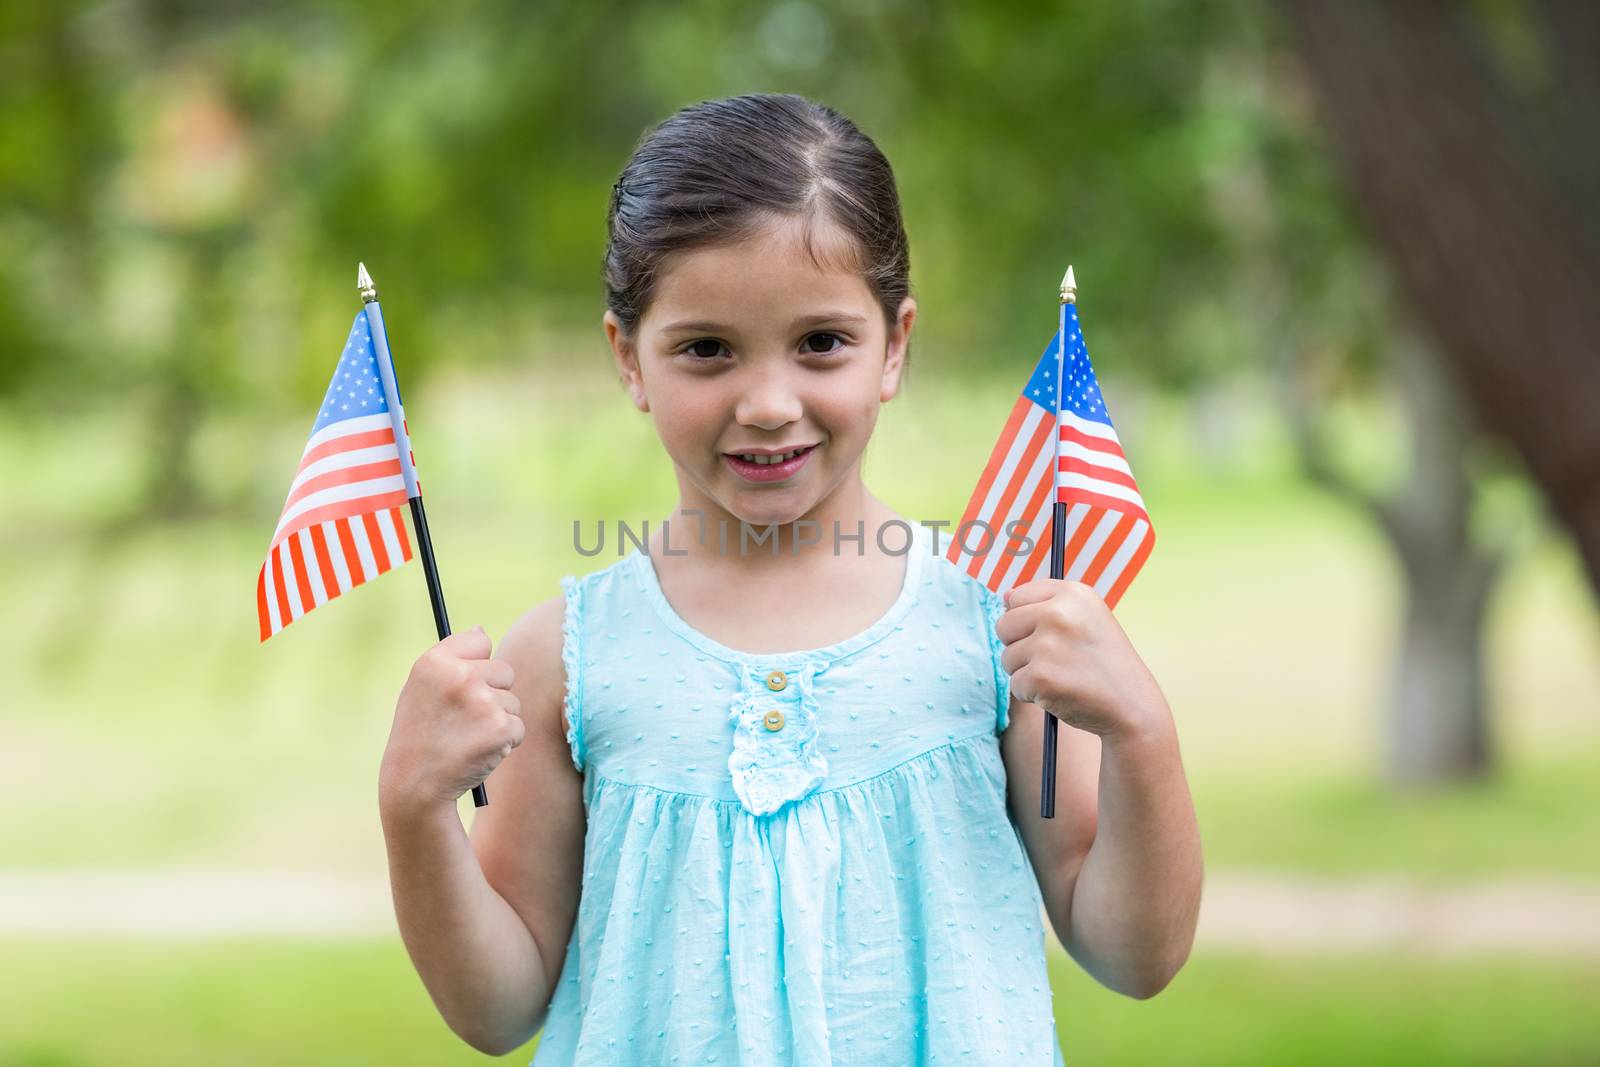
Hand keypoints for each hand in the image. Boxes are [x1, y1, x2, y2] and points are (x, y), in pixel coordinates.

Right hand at [379, 626, 524, 817]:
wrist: (414, 785)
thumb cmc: (418, 735)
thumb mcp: (420, 688)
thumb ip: (450, 657)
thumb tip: (482, 630)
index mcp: (435, 660)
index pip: (481, 641)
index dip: (475, 665)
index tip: (461, 687)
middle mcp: (460, 676)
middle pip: (505, 671)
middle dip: (493, 694)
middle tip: (464, 719)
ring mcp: (483, 701)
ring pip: (513, 702)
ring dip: (498, 721)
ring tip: (467, 737)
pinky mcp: (500, 727)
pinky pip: (518, 727)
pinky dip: (505, 742)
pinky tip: (479, 751)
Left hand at [995, 579, 1168, 741]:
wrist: (1132, 705)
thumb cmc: (1105, 662)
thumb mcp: (1087, 619)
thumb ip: (1046, 603)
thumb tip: (1004, 596)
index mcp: (1073, 593)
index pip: (1016, 597)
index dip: (1027, 621)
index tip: (1052, 635)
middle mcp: (1058, 613)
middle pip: (1004, 626)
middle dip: (1020, 646)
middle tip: (1054, 659)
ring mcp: (1048, 645)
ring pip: (1008, 657)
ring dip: (1027, 672)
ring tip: (1062, 676)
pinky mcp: (1041, 677)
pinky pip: (1016, 685)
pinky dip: (1032, 694)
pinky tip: (1060, 693)